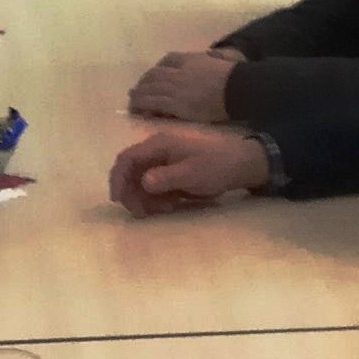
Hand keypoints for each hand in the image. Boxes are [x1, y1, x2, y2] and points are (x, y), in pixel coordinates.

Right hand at [107, 127, 268, 215]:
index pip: (127, 159)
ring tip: (164, 209)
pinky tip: (171, 205)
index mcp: (159, 145)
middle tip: (141, 212)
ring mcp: (164, 162)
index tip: (117, 199)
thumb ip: (165, 178)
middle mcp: (157, 151)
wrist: (242, 165)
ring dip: (146, 198)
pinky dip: (157, 198)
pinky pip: (155, 186)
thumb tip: (143, 183)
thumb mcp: (192, 173)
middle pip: (131, 172)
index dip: (118, 178)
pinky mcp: (172, 172)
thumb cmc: (217, 166)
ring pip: (142, 182)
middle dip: (132, 193)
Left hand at [129, 50, 241, 122]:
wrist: (238, 88)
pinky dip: (143, 106)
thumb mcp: (224, 59)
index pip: (169, 59)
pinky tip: (137, 110)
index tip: (153, 74)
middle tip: (137, 89)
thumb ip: (215, 57)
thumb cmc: (236, 76)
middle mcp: (179, 71)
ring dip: (139, 94)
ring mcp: (176, 87)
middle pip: (154, 74)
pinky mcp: (175, 104)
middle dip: (144, 82)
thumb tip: (215, 56)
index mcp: (192, 59)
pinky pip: (153, 103)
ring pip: (150, 89)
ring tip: (132, 100)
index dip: (158, 68)